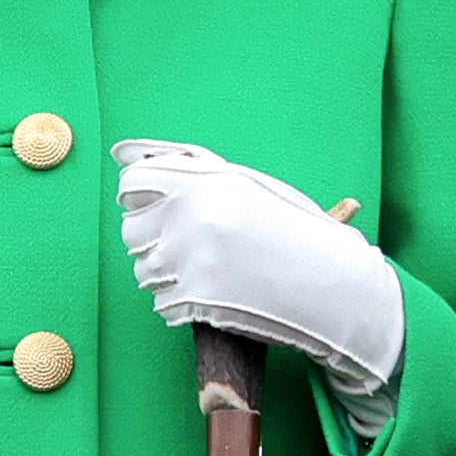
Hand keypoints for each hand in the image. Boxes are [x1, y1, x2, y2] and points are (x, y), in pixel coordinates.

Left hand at [112, 140, 404, 438]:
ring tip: (206, 270)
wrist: (332, 286)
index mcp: (206, 182)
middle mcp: (193, 217)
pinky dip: (178, 302)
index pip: (133, 184)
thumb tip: (122, 154)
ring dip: (165, 272)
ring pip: (144, 269)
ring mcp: (191, 260)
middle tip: (187, 244)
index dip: (139, 196)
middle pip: (132, 230)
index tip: (151, 205)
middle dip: (152, 237)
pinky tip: (211, 293)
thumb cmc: (292, 231)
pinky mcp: (196, 300)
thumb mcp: (249, 187)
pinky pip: (160, 301)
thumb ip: (188, 166)